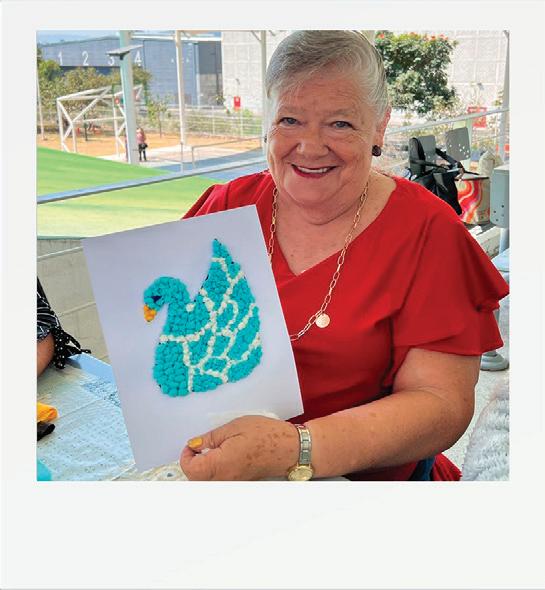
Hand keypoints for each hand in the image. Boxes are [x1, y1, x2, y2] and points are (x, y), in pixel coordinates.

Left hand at [179, 416, 299, 480]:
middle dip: (193, 464)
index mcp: (220, 464)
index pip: (191, 470)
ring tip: (212, 451)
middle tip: (200, 447)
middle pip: (196, 479)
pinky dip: (215, 473)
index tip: (192, 445)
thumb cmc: (265, 435)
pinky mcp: (239, 484)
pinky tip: (223, 459)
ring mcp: (232, 484)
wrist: (289, 448)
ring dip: (203, 469)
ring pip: (207, 482)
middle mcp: (225, 479)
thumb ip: (210, 438)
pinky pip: (219, 482)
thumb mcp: (234, 427)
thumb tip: (194, 444)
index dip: (186, 456)